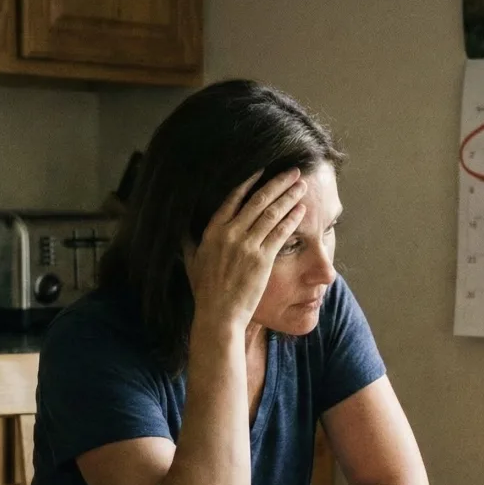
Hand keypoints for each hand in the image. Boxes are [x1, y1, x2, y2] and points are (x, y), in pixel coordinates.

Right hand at [186, 168, 307, 329]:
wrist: (218, 315)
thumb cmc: (205, 291)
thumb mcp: (191, 262)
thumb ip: (189, 242)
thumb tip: (181, 229)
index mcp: (212, 231)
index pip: (233, 198)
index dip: (251, 181)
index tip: (264, 169)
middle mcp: (230, 234)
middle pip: (258, 200)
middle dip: (278, 183)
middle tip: (293, 172)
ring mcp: (247, 245)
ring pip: (272, 213)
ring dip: (289, 197)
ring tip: (301, 186)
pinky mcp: (262, 259)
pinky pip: (280, 233)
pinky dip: (292, 219)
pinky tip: (301, 210)